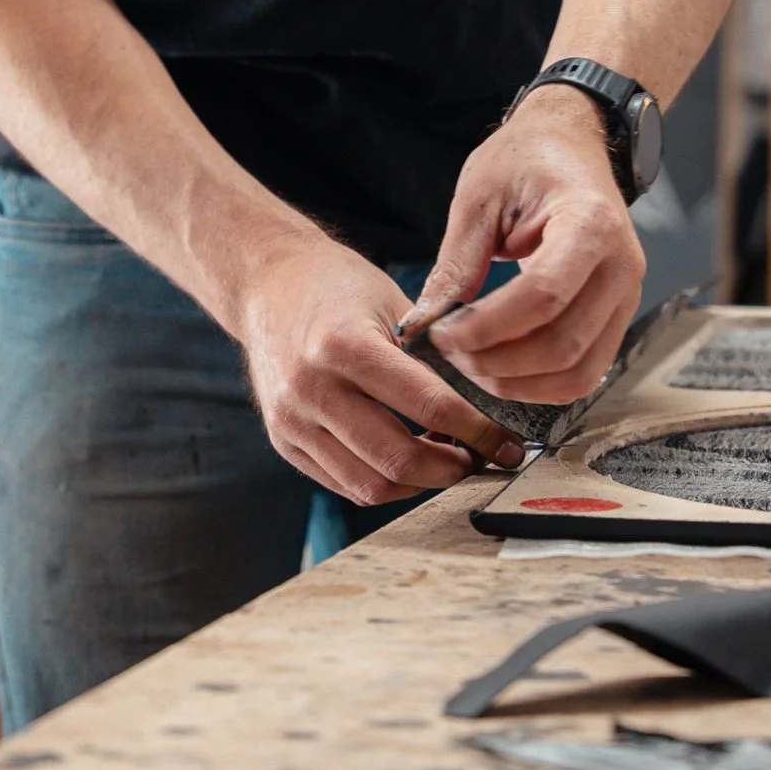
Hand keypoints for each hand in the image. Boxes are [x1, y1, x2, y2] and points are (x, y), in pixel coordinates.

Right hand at [236, 235, 524, 506]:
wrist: (265, 284)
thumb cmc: (336, 285)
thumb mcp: (391, 301)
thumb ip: (432, 354)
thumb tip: (488, 406)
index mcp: (344, 345)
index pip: (428, 406)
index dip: (477, 431)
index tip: (505, 443)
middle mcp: (311, 388)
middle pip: (397, 459)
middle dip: (452, 469)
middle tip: (480, 458)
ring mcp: (291, 420)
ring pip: (369, 485)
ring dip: (419, 483)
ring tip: (445, 461)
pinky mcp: (282, 440)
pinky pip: (343, 483)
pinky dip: (383, 482)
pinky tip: (407, 460)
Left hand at [399, 88, 645, 403]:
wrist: (571, 144)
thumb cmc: (524, 160)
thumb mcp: (479, 197)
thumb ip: (456, 263)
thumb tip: (424, 324)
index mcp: (589, 222)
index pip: (544, 295)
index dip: (488, 327)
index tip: (441, 333)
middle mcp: (621, 266)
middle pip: (563, 344)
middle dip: (496, 362)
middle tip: (448, 352)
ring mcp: (626, 296)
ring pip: (578, 372)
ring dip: (517, 383)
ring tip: (470, 364)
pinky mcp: (617, 317)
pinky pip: (585, 372)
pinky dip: (540, 385)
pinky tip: (499, 368)